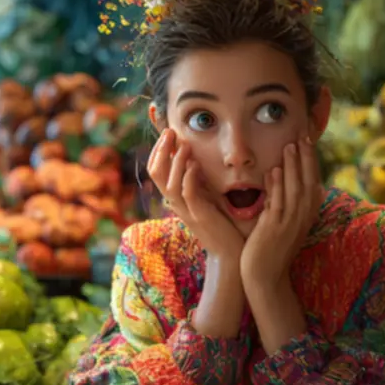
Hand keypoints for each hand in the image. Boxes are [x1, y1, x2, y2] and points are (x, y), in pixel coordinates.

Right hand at [148, 128, 244, 263]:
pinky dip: (189, 177)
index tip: (167, 133)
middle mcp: (175, 203)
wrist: (229, 252)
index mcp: (175, 198)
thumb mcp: (205, 198)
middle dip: (161, 150)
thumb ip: (197, 182)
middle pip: (156, 174)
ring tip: (185, 145)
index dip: (158, 150)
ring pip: (169, 183)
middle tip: (170, 132)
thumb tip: (193, 160)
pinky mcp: (199, 216)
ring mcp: (186, 210)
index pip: (156, 170)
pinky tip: (195, 165)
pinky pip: (187, 194)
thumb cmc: (220, 225)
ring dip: (175, 161)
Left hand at [241, 138, 321, 290]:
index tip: (308, 140)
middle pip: (308, 181)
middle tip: (304, 134)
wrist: (265, 277)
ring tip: (291, 145)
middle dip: (306, 157)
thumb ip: (287, 202)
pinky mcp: (275, 228)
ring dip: (293, 166)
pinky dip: (278, 185)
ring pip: (295, 189)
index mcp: (307, 215)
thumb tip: (292, 180)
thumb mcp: (285, 223)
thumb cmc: (272, 250)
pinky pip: (279, 202)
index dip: (310, 160)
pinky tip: (276, 169)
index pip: (313, 181)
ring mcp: (290, 223)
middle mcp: (303, 217)